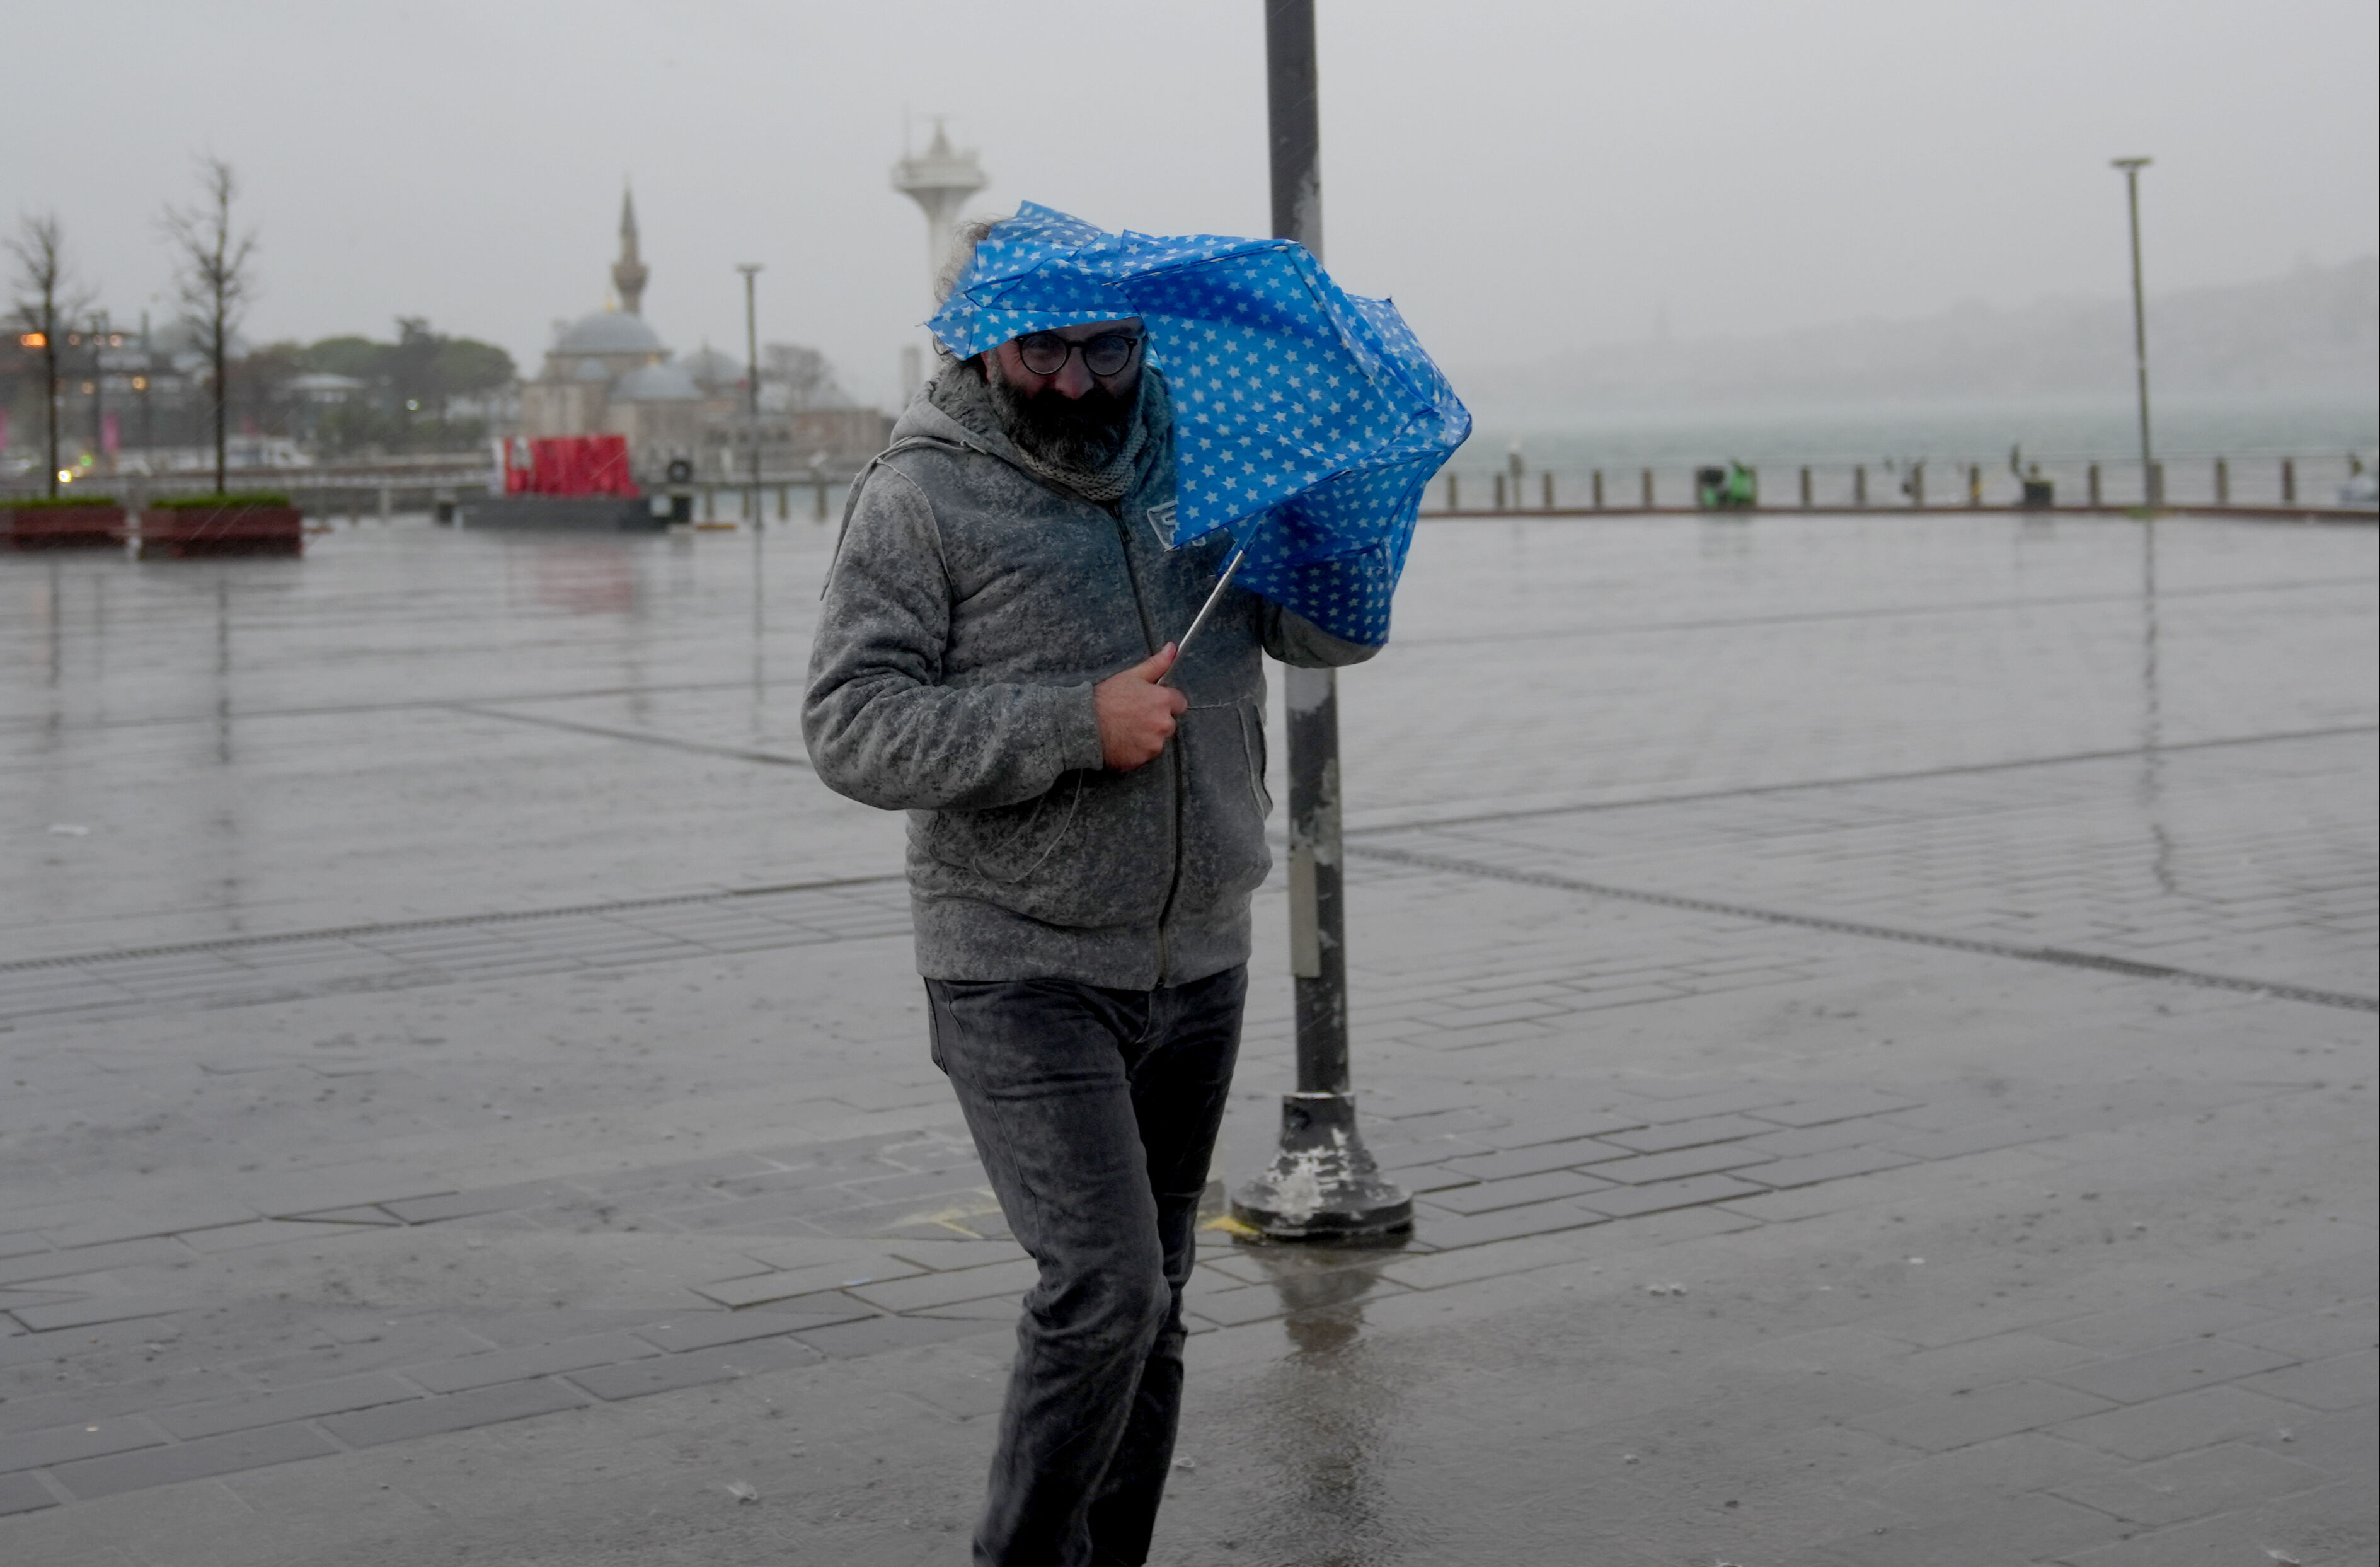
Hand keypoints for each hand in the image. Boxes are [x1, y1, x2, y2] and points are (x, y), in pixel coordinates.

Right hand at [1094, 644, 1187, 770]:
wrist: (1083, 724)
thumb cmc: (1106, 698)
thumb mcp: (1131, 676)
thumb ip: (1156, 664)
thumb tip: (1172, 648)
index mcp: (1163, 701)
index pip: (1180, 703)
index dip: (1166, 702)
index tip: (1152, 703)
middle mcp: (1163, 724)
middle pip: (1169, 724)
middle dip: (1156, 721)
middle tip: (1134, 716)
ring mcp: (1153, 745)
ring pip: (1157, 741)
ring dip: (1146, 737)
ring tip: (1125, 729)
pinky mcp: (1142, 760)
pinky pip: (1144, 755)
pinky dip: (1135, 750)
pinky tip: (1122, 741)